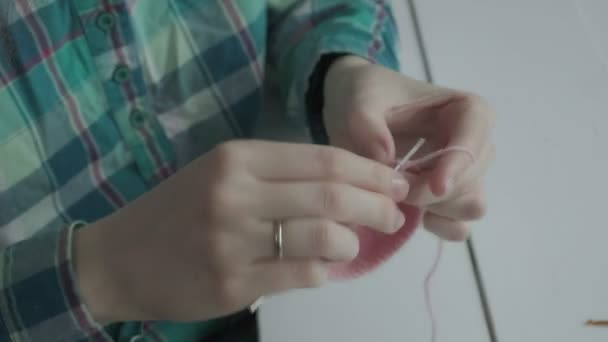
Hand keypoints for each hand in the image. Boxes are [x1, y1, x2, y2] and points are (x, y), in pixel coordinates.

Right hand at [74, 140, 409, 322]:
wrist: (119, 257)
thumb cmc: (178, 210)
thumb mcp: (223, 174)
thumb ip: (280, 174)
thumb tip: (348, 184)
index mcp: (237, 158)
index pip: (324, 159)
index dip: (368, 172)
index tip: (393, 182)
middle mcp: (236, 194)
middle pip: (332, 196)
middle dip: (376, 206)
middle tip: (393, 214)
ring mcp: (233, 241)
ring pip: (323, 238)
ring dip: (352, 242)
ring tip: (353, 244)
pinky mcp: (232, 284)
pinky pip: (302, 275)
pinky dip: (324, 270)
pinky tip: (322, 267)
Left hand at [323, 56, 494, 240]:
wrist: (357, 113)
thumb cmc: (368, 97)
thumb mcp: (360, 99)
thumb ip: (366, 121)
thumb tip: (385, 155)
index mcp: (465, 109)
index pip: (477, 134)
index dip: (460, 163)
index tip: (436, 185)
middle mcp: (474, 143)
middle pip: (473, 179)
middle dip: (432, 191)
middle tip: (393, 187)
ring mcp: (465, 174)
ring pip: (471, 205)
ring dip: (435, 209)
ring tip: (398, 196)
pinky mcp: (451, 199)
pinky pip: (460, 226)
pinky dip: (439, 227)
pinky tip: (412, 217)